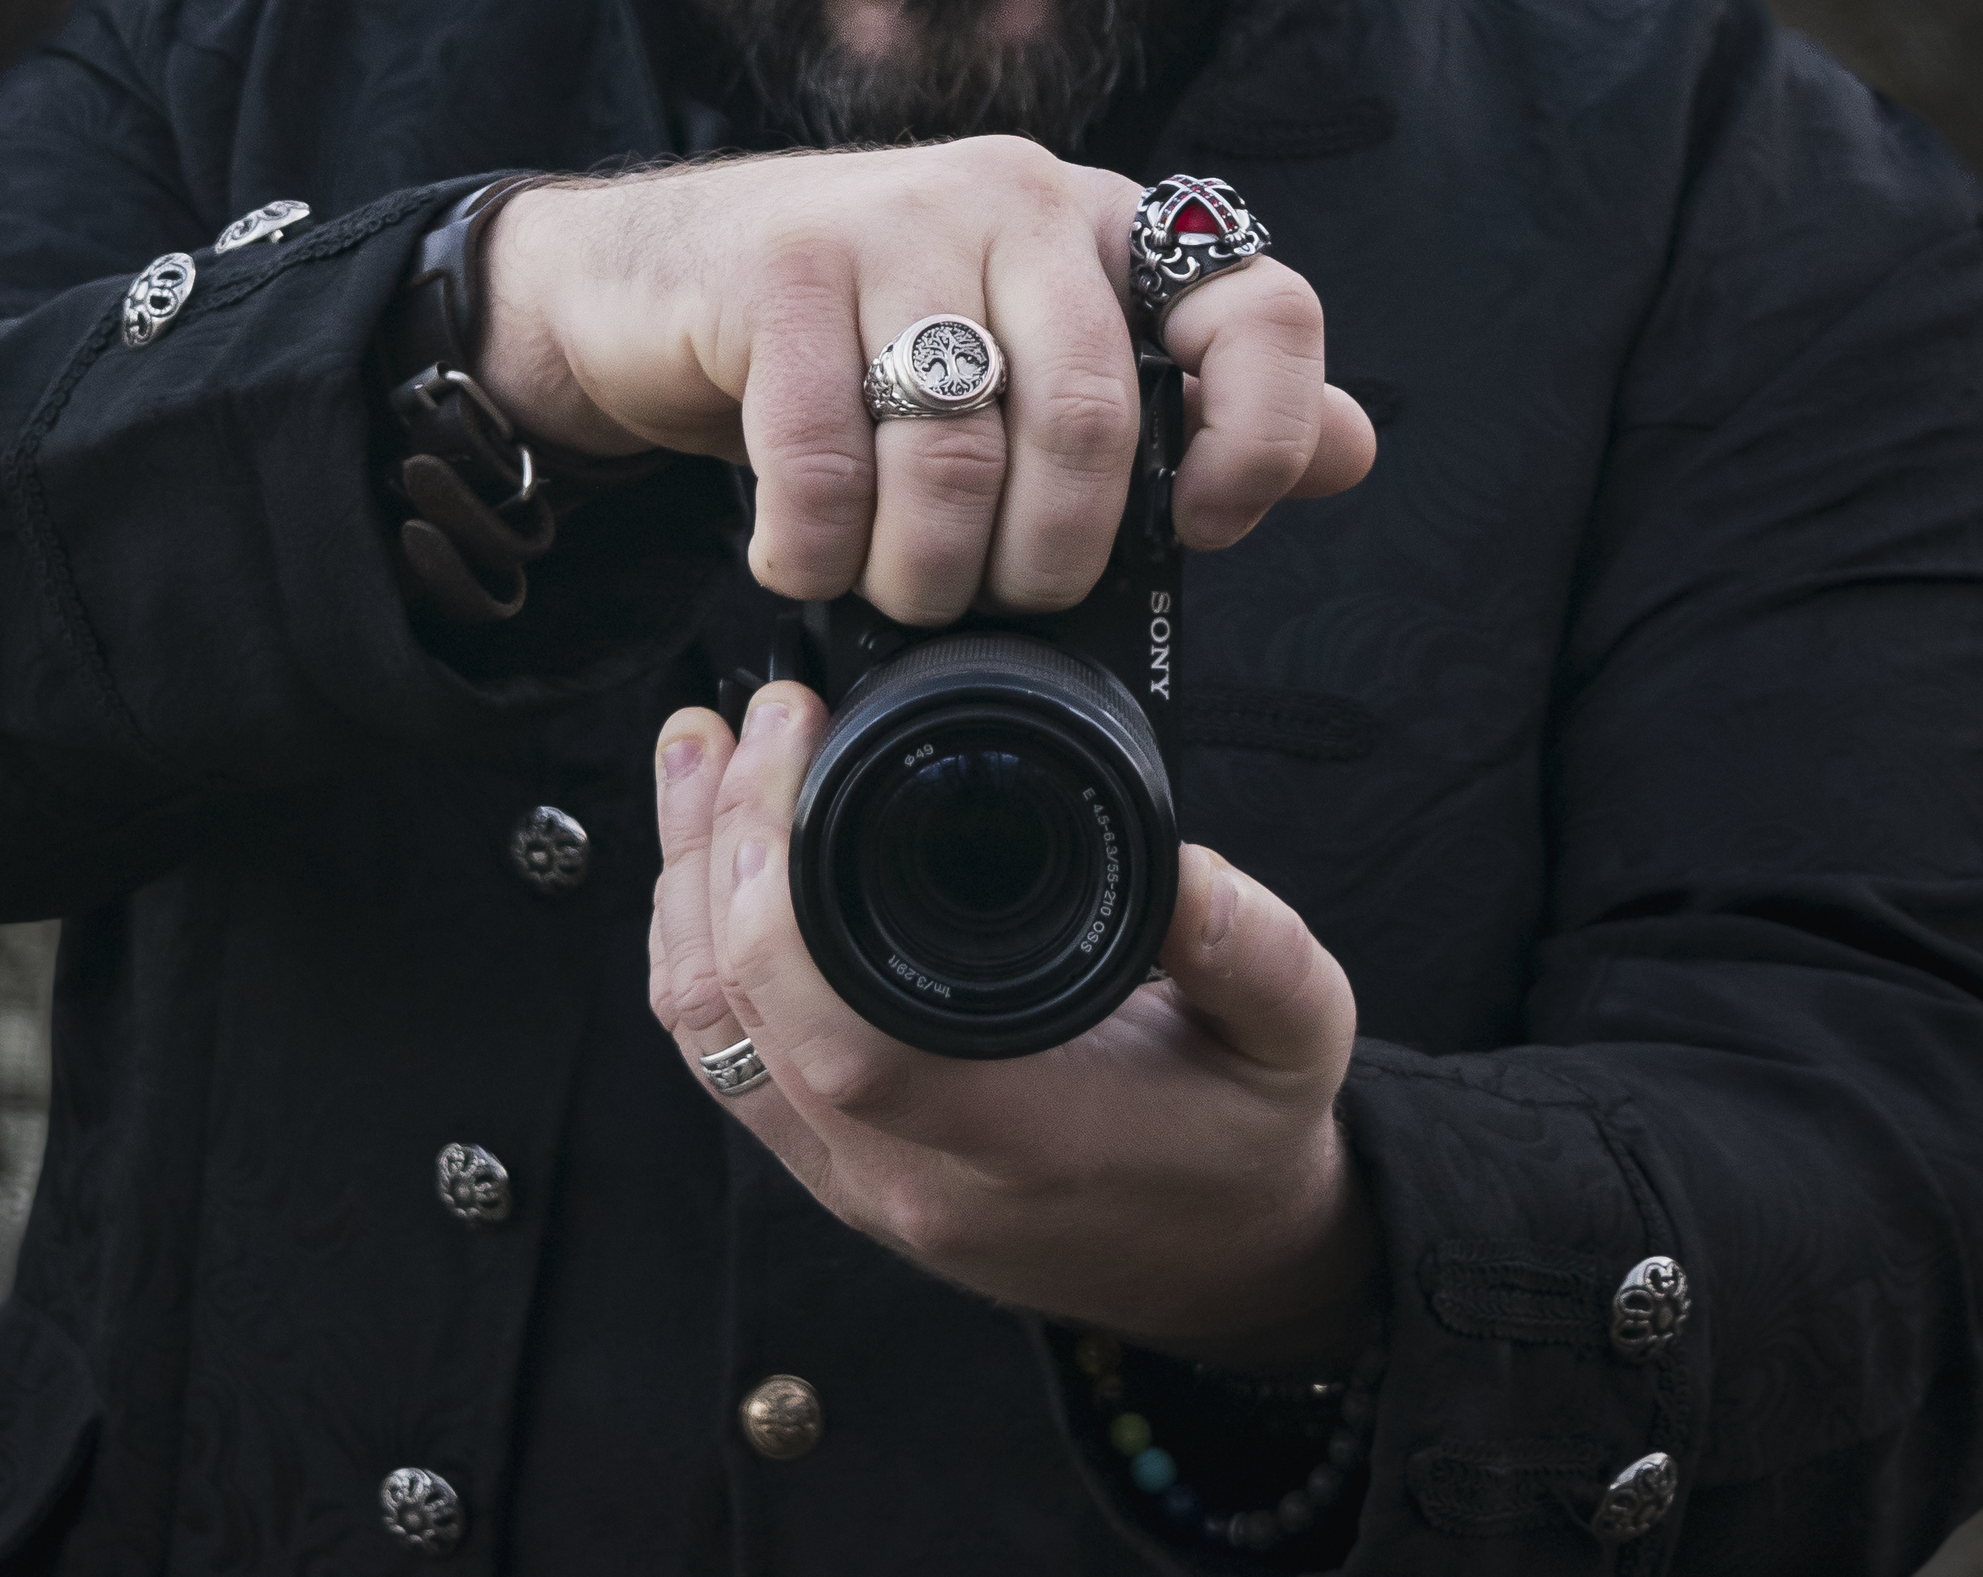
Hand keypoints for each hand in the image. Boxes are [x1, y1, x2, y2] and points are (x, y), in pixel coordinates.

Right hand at [476, 140, 1374, 623]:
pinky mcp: (780, 268)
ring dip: (922, 572)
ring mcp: (893, 219)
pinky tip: (799, 555)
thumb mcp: (1028, 357)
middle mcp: (1014, 198)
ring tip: (892, 584)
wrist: (650, 278)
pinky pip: (823, 461)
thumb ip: (1183, 408)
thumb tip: (1347, 449)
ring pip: (957, 454)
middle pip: (1096, 420)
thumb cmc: (857, 338)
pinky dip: (813, 551)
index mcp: (1101, 225)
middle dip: (1049, 558)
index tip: (1206, 527)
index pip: (1255, 302)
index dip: (1257, 437)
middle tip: (998, 595)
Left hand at [648, 683, 1380, 1368]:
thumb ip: (1254, 950)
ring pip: (706, 1033)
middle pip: (740, 1017)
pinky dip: (698, 942)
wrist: (1223, 1267)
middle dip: (717, 843)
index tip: (796, 740)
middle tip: (747, 714)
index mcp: (1019, 1143)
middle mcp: (908, 1176)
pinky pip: (723, 1056)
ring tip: (697, 753)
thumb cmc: (1247, 1144)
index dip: (779, 892)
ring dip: (684, 883)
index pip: (847, 1043)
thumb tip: (1184, 861)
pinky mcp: (833, 1166)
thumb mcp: (1298, 1039)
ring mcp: (855, 1181)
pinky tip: (709, 854)